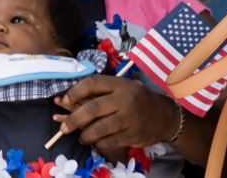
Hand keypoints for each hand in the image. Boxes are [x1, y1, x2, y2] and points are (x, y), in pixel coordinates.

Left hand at [54, 75, 178, 152]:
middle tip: (63, 127)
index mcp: (119, 84)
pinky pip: (110, 141)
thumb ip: (95, 93)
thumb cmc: (134, 99)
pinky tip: (95, 142)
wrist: (163, 115)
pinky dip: (99, 143)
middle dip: (74, 119)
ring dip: (85, 134)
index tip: (63, 100)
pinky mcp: (134, 135)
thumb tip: (63, 101)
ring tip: (81, 137)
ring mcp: (130, 118)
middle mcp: (124, 99)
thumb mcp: (119, 88)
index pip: (93, 83)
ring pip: (100, 128)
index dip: (75, 92)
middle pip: (93, 108)